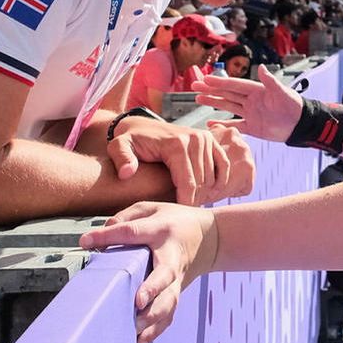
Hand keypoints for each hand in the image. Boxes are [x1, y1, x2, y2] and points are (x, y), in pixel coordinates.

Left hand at [79, 202, 217, 342]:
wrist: (212, 238)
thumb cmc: (176, 222)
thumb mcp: (154, 208)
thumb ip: (127, 216)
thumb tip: (103, 232)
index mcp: (162, 231)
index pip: (133, 232)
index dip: (109, 236)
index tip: (85, 242)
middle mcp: (172, 258)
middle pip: (164, 274)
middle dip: (152, 288)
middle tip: (137, 301)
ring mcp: (177, 279)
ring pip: (169, 301)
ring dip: (154, 317)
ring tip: (135, 328)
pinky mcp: (177, 293)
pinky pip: (169, 315)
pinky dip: (155, 331)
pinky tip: (139, 342)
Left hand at [107, 114, 252, 205]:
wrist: (140, 126)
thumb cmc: (129, 141)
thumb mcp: (118, 147)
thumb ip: (121, 159)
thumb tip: (127, 173)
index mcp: (177, 144)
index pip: (188, 184)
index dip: (185, 204)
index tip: (176, 216)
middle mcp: (195, 139)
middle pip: (202, 183)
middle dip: (194, 200)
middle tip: (182, 213)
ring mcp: (205, 138)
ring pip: (212, 177)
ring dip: (205, 193)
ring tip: (190, 203)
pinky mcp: (211, 140)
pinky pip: (223, 165)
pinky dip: (219, 181)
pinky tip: (208, 192)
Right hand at [193, 64, 302, 142]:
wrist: (301, 125)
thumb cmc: (294, 106)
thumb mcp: (282, 92)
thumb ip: (270, 81)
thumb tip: (261, 67)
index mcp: (256, 90)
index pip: (234, 85)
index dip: (219, 82)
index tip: (205, 79)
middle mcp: (250, 100)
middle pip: (226, 94)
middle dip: (210, 90)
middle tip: (194, 86)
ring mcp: (250, 113)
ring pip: (227, 107)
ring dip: (213, 103)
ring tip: (198, 99)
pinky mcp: (252, 127)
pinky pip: (235, 125)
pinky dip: (223, 124)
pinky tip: (210, 123)